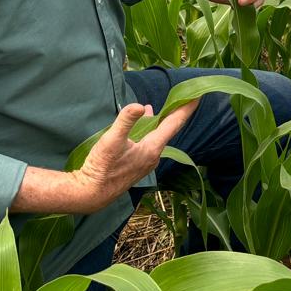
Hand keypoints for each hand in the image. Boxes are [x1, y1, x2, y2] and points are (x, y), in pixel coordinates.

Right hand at [70, 98, 198, 212]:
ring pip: (159, 137)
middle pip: (170, 130)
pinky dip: (152, 130)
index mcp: (152, 148)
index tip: (197, 96)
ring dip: (163, 121)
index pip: (174, 124)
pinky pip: (151, 143)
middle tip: (184, 97)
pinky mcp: (138, 165)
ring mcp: (147, 162)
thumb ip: (126, 120)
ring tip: (165, 108)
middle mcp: (154, 156)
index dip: (186, 108)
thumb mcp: (111, 139)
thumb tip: (141, 106)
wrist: (92, 194)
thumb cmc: (102, 167)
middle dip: (177, 113)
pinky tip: (144, 125)